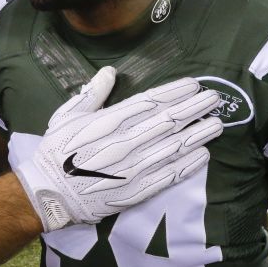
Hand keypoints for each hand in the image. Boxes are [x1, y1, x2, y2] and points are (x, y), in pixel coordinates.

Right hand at [13, 66, 222, 231]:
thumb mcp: (67, 116)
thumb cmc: (57, 151)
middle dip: (194, 109)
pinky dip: (187, 165)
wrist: (49, 194)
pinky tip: (203, 155)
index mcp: (109, 122)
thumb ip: (92, 94)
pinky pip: (167, 176)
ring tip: (218, 124)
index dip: (175, 93)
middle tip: (215, 99)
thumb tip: (110, 72)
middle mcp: (125, 144)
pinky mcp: (136, 191)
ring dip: (198, 135)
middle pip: (168, 122)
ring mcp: (133, 169)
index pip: (150, 102)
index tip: (194, 85)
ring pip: (173, 148)